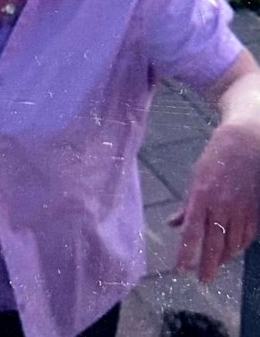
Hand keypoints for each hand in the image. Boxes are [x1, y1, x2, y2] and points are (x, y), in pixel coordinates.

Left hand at [171, 124, 259, 281]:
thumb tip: (172, 224)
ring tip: (215, 263)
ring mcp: (240, 209)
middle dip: (208, 266)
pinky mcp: (255, 210)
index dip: (186, 253)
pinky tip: (232, 249)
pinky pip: (247, 236)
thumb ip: (187, 206)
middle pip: (214, 244)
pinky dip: (238, 246)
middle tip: (203, 279)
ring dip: (224, 257)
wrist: (245, 143)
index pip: (192, 232)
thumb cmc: (215, 159)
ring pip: (233, 244)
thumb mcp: (196, 178)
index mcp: (202, 196)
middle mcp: (221, 206)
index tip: (180, 270)